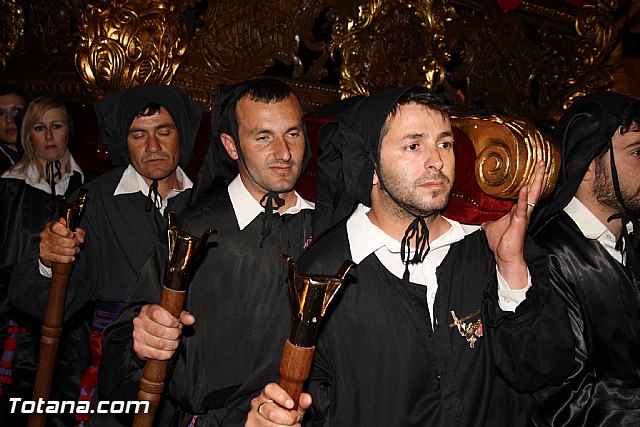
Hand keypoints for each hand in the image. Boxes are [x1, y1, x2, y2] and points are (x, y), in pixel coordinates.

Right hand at [39, 221, 85, 265]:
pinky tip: (71, 257)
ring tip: (76, 250)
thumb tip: (80, 239)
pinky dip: (67, 259)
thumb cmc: (63, 236)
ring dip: (71, 251)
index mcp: (51, 227)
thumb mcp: (71, 230)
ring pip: (59, 250)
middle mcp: (45, 236)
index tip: (72, 235)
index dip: (66, 232)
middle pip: (59, 241)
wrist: (52, 245)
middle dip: (71, 243)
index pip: (56, 227)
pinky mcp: (45, 255)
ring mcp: (44, 246)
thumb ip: (78, 232)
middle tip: (76, 244)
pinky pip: (57, 258)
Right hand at [132, 304, 194, 359]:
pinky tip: (169, 349)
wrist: (149, 334)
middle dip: (174, 334)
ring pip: (159, 344)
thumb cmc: (163, 323)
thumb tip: (191, 320)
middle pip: (160, 331)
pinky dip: (167, 353)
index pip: (157, 314)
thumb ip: (183, 316)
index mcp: (147, 310)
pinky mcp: (138, 348)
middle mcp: (139, 321)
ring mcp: (137, 335)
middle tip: (177, 334)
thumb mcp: (174, 316)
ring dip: (172, 344)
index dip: (170, 321)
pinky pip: (156, 354)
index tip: (176, 324)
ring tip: (174, 342)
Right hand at [245, 383, 311, 425]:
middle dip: (288, 419)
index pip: (270, 389)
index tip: (291, 404)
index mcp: (267, 394)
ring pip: (269, 425)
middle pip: (271, 412)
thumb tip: (306, 399)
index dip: (281, 396)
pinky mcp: (251, 426)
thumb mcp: (294, 407)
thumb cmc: (284, 413)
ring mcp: (254, 416)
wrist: (273, 424)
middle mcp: (258, 403)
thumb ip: (301, 402)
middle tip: (295, 420)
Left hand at [482, 160, 547, 288]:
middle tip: (542, 161)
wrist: (505, 257)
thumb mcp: (491, 226)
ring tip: (541, 169)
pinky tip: (525, 189)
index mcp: (517, 210)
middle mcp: (523, 211)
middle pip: (533, 190)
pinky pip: (523, 209)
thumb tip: (479, 215)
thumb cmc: (502, 244)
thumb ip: (488, 218)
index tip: (535, 167)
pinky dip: (524, 199)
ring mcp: (523, 217)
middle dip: (538, 175)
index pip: (526, 191)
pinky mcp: (520, 223)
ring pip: (532, 196)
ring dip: (537, 182)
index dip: (531, 180)